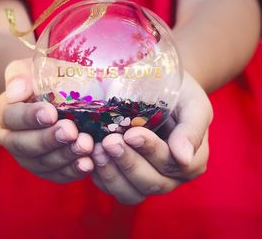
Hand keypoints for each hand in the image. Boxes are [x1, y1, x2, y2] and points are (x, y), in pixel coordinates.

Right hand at [0, 59, 94, 182]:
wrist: (48, 98)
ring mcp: (29, 157)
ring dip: (65, 156)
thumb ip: (20, 75)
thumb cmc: (38, 82)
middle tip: (71, 131)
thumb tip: (18, 91)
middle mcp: (13, 139)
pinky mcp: (47, 168)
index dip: (30, 117)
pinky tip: (88, 164)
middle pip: (26, 145)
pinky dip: (72, 171)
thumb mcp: (26, 70)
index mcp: (5, 114)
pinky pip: (56, 174)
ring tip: (86, 146)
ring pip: (43, 163)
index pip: (12, 117)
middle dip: (49, 140)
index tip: (51, 113)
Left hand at [91, 71, 212, 203]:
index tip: (131, 133)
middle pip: (151, 183)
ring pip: (131, 193)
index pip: (172, 164)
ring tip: (97, 150)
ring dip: (112, 174)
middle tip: (109, 141)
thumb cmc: (178, 94)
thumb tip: (183, 159)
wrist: (159, 88)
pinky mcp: (126, 177)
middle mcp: (171, 176)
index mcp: (191, 160)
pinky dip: (100, 176)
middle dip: (128, 162)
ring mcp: (147, 179)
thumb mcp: (193, 103)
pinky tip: (90, 158)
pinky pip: (113, 188)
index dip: (151, 151)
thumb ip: (192, 129)